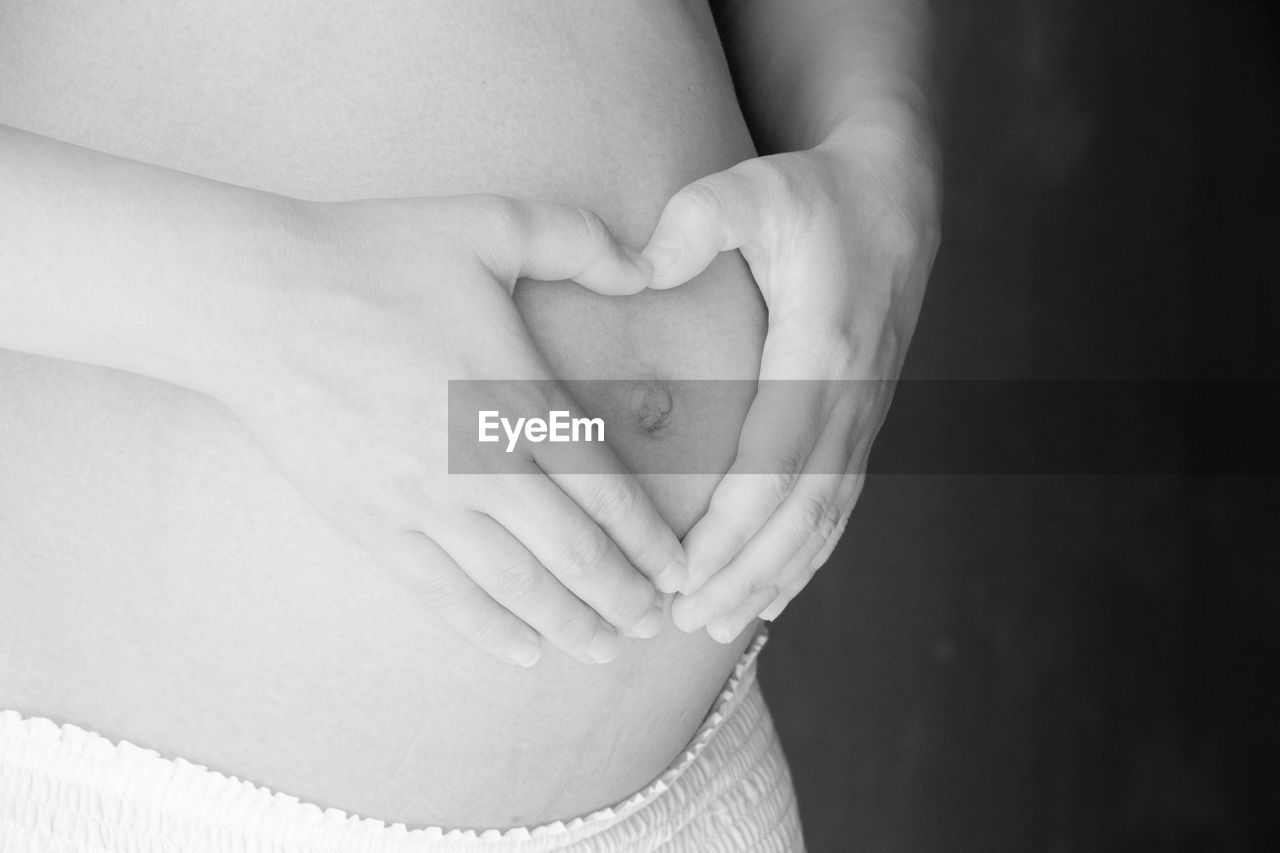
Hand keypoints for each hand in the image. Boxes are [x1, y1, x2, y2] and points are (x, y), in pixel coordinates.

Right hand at [212, 194, 684, 666]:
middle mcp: (477, 465)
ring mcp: (422, 504)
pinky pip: (442, 596)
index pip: (606, 490)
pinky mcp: (372, 526)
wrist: (256, 302)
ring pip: (515, 588)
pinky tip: (525, 652)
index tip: (680, 570)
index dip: (650, 541)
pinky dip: (490, 631)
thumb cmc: (373, 256)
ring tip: (608, 649)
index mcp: (514, 398)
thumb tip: (647, 263)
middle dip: (624, 597)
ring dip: (570, 625)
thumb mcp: (487, 222)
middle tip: (658, 622)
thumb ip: (577, 239)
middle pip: (572, 554)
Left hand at [640, 127, 939, 640]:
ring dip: (772, 577)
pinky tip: (772, 592)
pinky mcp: (863, 418)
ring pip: (822, 518)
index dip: (730, 530)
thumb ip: (693, 222)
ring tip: (718, 625)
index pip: (773, 465)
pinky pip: (838, 502)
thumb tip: (636, 268)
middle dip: (743, 573)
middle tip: (683, 623)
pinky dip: (806, 555)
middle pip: (799, 512)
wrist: (894, 193)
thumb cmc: (813, 193)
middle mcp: (851, 397)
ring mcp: (863, 413)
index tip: (680, 575)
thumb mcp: (750, 187)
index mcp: (819, 353)